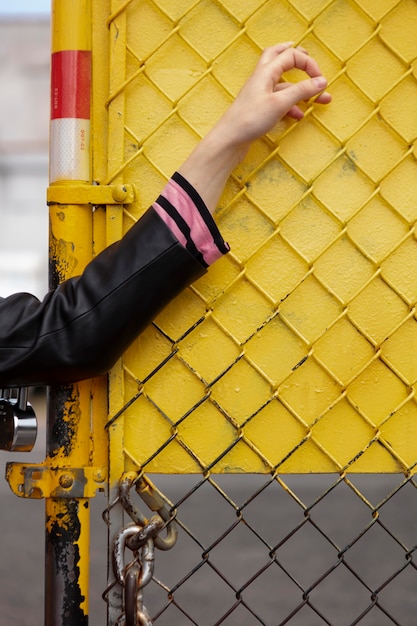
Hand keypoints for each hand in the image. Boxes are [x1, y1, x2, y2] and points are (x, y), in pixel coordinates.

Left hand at [178, 43, 331, 213]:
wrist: (229, 141)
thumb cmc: (249, 120)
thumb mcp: (279, 103)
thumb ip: (301, 90)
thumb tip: (322, 81)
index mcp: (266, 72)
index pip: (290, 55)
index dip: (308, 64)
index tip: (320, 80)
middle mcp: (262, 79)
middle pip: (279, 58)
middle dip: (296, 59)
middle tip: (310, 61)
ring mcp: (260, 94)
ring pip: (283, 84)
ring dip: (300, 89)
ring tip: (319, 99)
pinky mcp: (259, 108)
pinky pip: (279, 101)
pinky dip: (292, 106)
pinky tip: (300, 116)